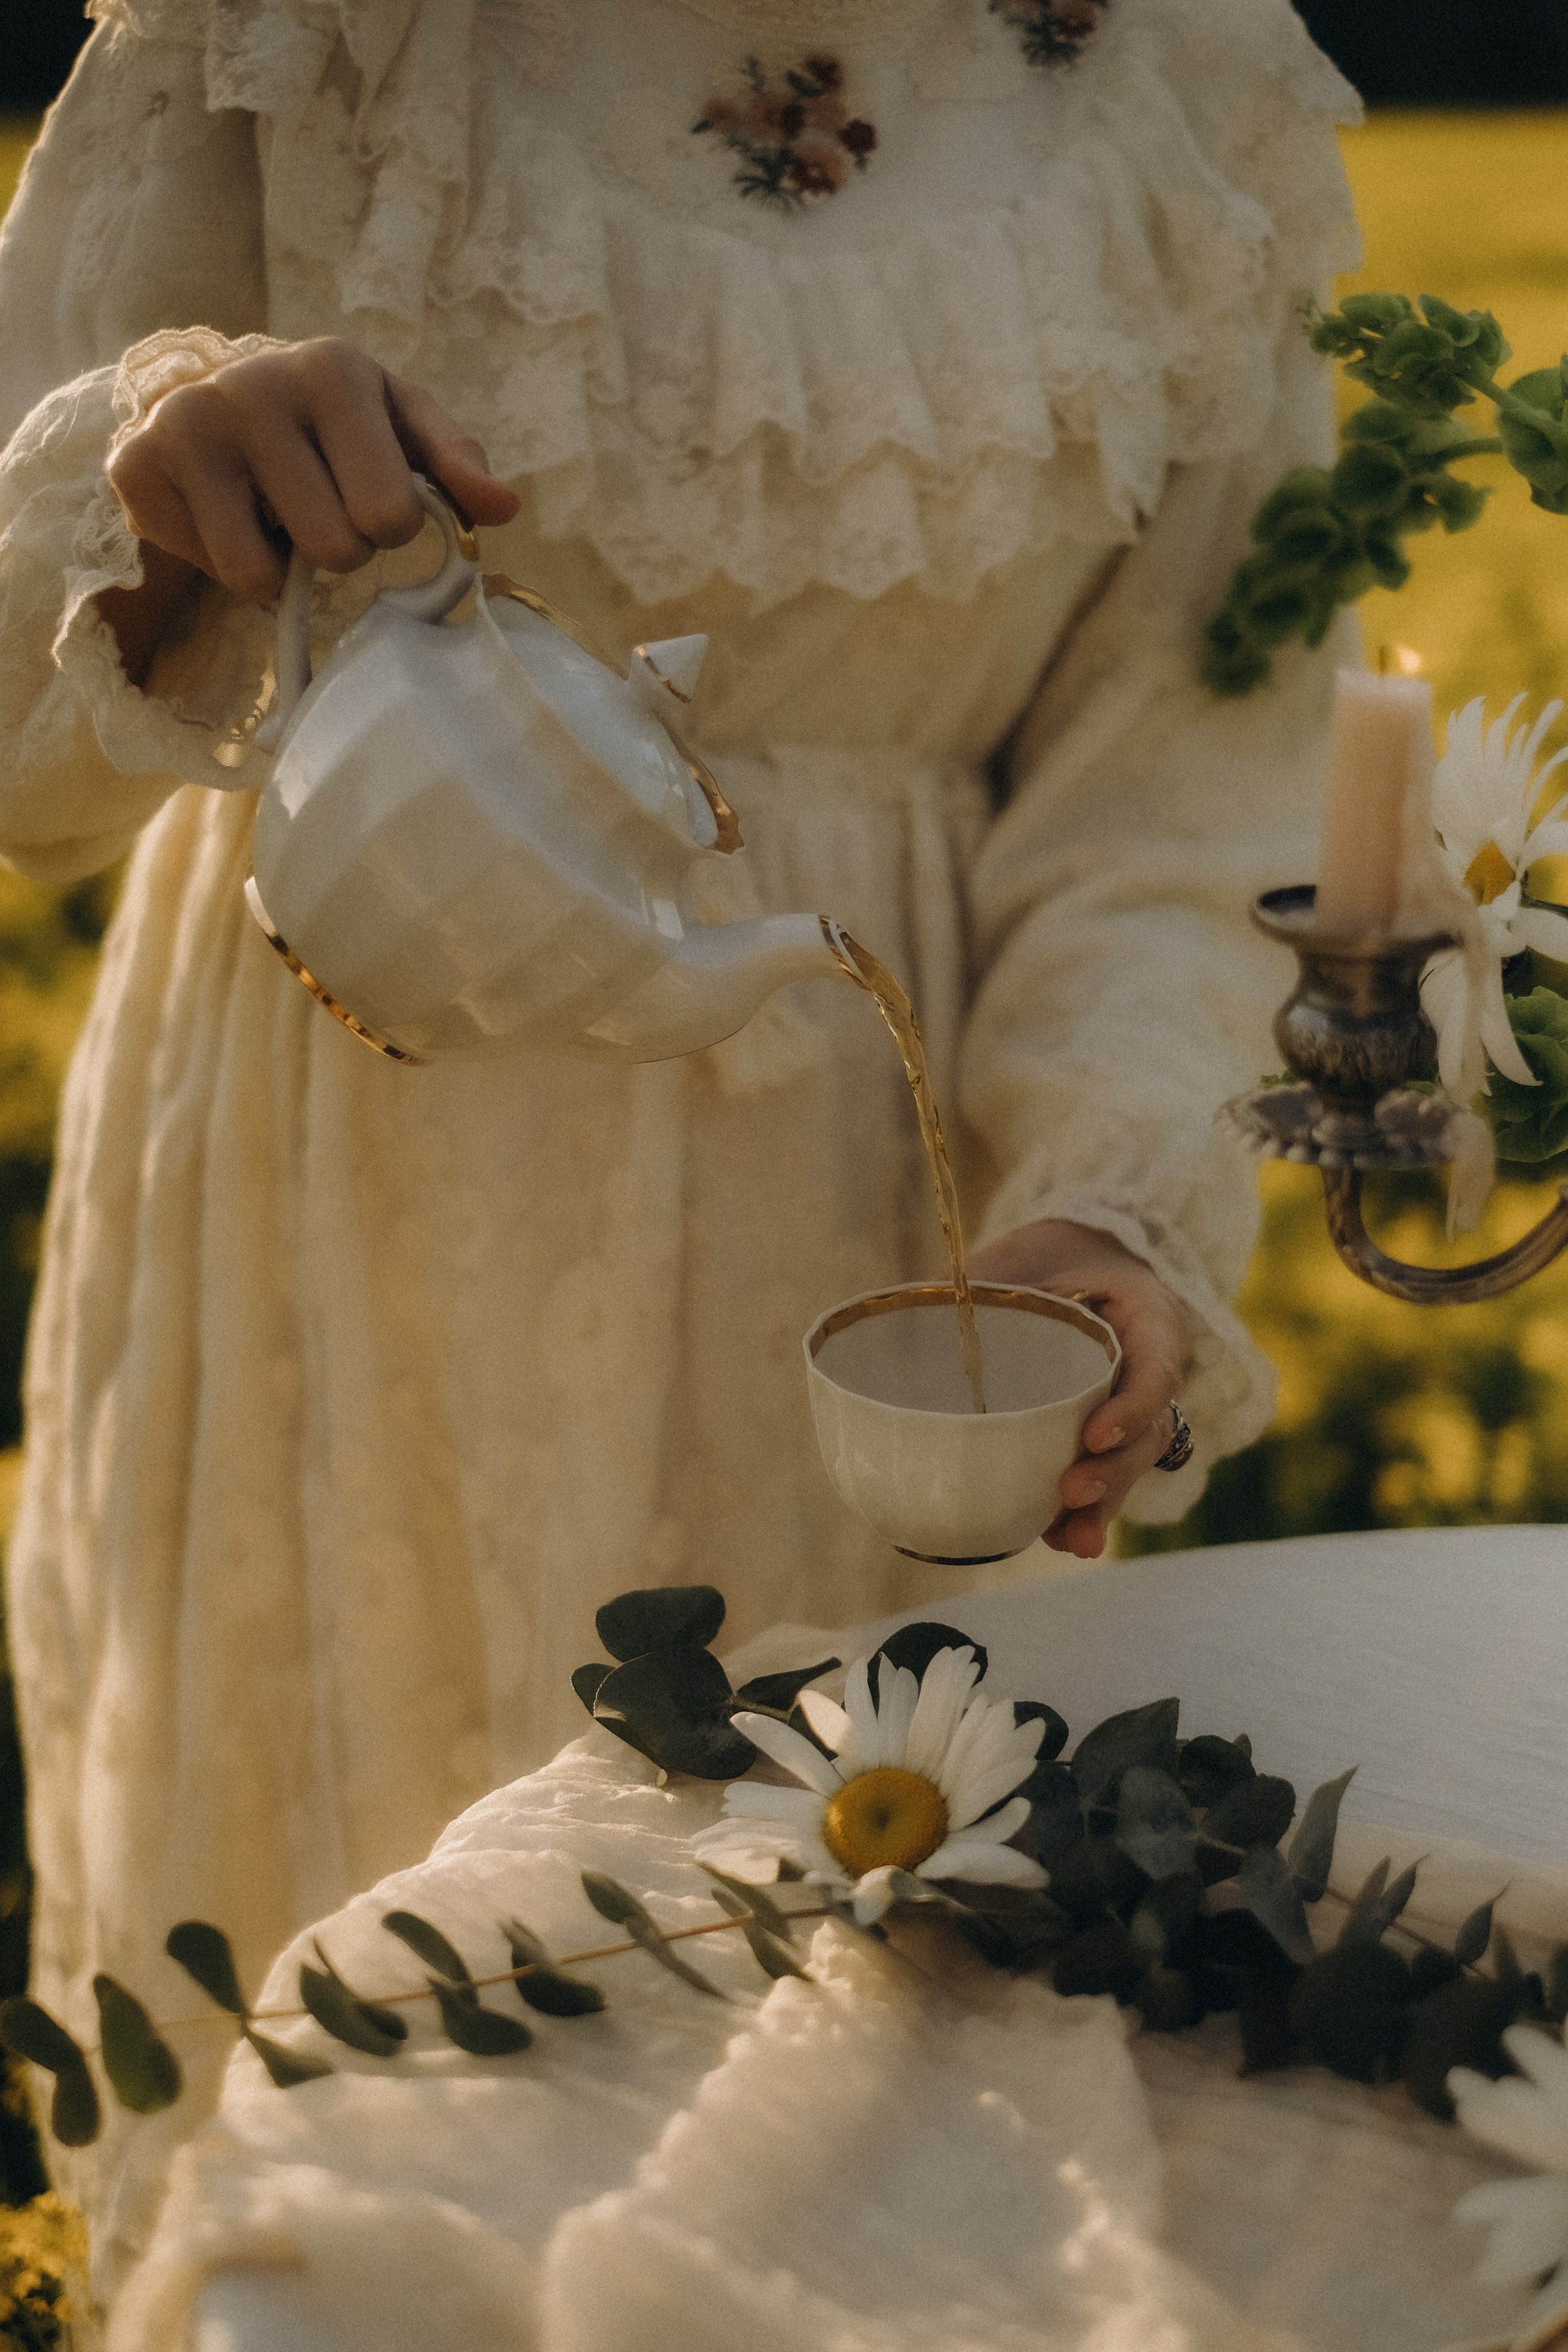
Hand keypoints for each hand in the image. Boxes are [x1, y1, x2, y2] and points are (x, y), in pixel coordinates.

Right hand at [100, 337, 520, 680]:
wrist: (214, 406)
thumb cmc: (330, 428)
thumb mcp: (399, 429)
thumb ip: (455, 465)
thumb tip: (504, 506)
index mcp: (333, 369)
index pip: (391, 511)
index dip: (390, 528)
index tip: (371, 501)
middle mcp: (254, 386)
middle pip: (333, 548)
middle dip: (337, 551)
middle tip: (317, 512)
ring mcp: (189, 423)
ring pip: (262, 574)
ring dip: (282, 569)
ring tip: (274, 516)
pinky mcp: (138, 464)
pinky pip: (212, 571)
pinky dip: (227, 562)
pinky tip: (227, 516)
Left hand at [967, 1218, 1183, 1560]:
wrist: (1076, 1258)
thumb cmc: (1050, 1254)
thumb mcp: (1026, 1254)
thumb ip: (985, 1282)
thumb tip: (912, 1305)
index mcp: (1148, 1318)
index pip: (1155, 1370)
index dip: (1131, 1408)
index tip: (1092, 1434)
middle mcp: (1149, 1369)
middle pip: (1147, 1433)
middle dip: (1113, 1472)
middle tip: (1071, 1493)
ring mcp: (1129, 1407)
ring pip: (1129, 1464)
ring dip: (1103, 1505)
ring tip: (1073, 1541)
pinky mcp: (1102, 1434)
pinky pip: (1103, 1473)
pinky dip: (1084, 1511)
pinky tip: (1057, 1539)